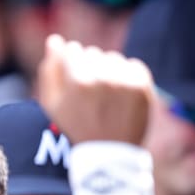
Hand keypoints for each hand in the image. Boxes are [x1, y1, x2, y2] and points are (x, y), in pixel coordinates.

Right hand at [37, 34, 154, 145]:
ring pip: (114, 58)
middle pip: (94, 53)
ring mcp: (126, 83)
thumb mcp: (53, 103)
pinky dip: (129, 75)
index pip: (73, 50)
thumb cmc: (76, 129)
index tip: (76, 82)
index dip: (73, 66)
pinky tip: (122, 94)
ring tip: (108, 95)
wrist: (110, 154)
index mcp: (79, 81)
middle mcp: (104, 79)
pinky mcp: (143, 87)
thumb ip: (50, 69)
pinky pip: (134, 65)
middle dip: (91, 68)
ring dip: (110, 70)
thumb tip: (55, 40)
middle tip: (93, 94)